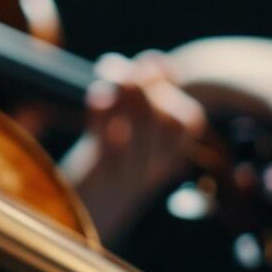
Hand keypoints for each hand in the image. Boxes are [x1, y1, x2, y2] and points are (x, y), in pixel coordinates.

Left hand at [61, 51, 206, 238]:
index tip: (154, 66)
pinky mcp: (97, 176)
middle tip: (124, 68)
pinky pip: (108, 144)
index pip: (190, 121)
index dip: (172, 88)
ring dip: (123, 89)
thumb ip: (142, 92)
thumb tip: (157, 59)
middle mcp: (151, 168)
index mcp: (165, 158)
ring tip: (107, 72)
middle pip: (166, 120)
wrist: (81, 212)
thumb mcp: (130, 128)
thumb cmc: (108, 160)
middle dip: (145, 83)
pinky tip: (96, 96)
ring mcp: (126, 174)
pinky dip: (102, 112)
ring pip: (140, 127)